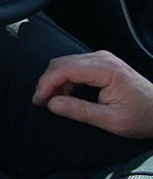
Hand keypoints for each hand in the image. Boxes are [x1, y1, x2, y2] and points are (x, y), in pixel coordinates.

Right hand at [32, 50, 152, 138]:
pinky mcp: (101, 63)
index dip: (46, 84)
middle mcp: (101, 58)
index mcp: (104, 69)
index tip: (38, 101)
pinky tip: (66, 95)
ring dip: (55, 81)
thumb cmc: (141, 116)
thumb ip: (80, 111)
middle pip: (61, 63)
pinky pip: (74, 66)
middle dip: (48, 82)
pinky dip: (65, 80)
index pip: (64, 68)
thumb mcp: (110, 120)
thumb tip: (52, 104)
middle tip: (43, 103)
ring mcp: (102, 58)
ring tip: (54, 102)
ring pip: (66, 63)